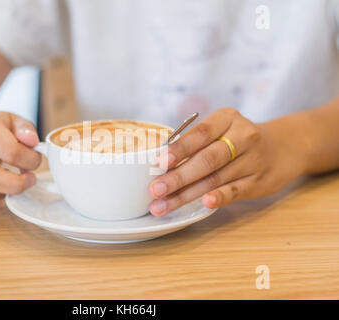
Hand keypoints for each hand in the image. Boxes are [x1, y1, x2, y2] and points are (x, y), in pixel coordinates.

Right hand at [0, 111, 41, 210]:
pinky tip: (2, 187)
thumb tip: (32, 142)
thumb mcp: (16, 122)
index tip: (36, 161)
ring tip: (14, 181)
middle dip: (16, 185)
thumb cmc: (1, 130)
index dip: (30, 160)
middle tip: (30, 180)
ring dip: (6, 193)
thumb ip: (26, 130)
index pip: (10, 151)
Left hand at [148, 108, 305, 215]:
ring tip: (163, 205)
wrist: (285, 147)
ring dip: (187, 194)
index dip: (179, 149)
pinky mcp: (259, 182)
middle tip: (155, 190)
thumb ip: (196, 143)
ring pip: (216, 178)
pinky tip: (204, 204)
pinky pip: (235, 191)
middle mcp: (243, 136)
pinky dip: (219, 197)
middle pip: (207, 159)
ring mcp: (253, 160)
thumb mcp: (222, 129)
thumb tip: (160, 165)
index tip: (159, 162)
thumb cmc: (238, 139)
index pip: (200, 133)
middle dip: (178, 176)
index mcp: (227, 118)